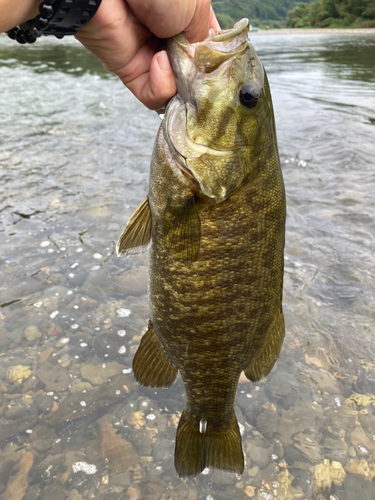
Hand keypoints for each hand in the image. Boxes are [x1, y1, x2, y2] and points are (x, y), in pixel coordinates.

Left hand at [75, 0, 219, 110]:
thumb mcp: (195, 8)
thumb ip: (204, 42)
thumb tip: (203, 68)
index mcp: (187, 19)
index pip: (208, 51)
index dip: (216, 63)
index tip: (223, 71)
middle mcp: (169, 39)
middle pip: (193, 76)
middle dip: (199, 80)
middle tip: (201, 74)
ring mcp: (150, 57)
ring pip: (175, 91)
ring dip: (180, 83)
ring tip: (174, 60)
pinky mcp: (131, 72)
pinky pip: (153, 96)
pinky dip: (161, 86)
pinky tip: (159, 62)